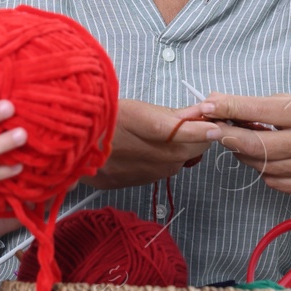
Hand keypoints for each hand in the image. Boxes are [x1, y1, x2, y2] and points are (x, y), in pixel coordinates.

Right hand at [81, 98, 220, 189]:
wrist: (73, 143)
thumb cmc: (103, 117)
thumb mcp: (139, 107)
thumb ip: (172, 115)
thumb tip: (197, 114)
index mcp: (161, 132)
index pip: (200, 132)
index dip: (211, 126)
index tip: (217, 122)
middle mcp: (161, 157)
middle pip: (196, 149)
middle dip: (199, 136)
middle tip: (193, 122)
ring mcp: (152, 173)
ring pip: (179, 162)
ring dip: (181, 149)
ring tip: (165, 134)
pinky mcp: (140, 182)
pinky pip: (161, 170)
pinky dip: (161, 159)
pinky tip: (147, 148)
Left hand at [186, 93, 290, 198]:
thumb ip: (258, 103)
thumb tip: (216, 101)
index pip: (262, 111)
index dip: (231, 108)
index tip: (207, 106)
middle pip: (256, 144)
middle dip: (228, 135)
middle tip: (211, 127)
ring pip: (260, 164)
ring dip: (243, 152)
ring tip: (243, 140)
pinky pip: (271, 180)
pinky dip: (261, 168)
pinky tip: (266, 157)